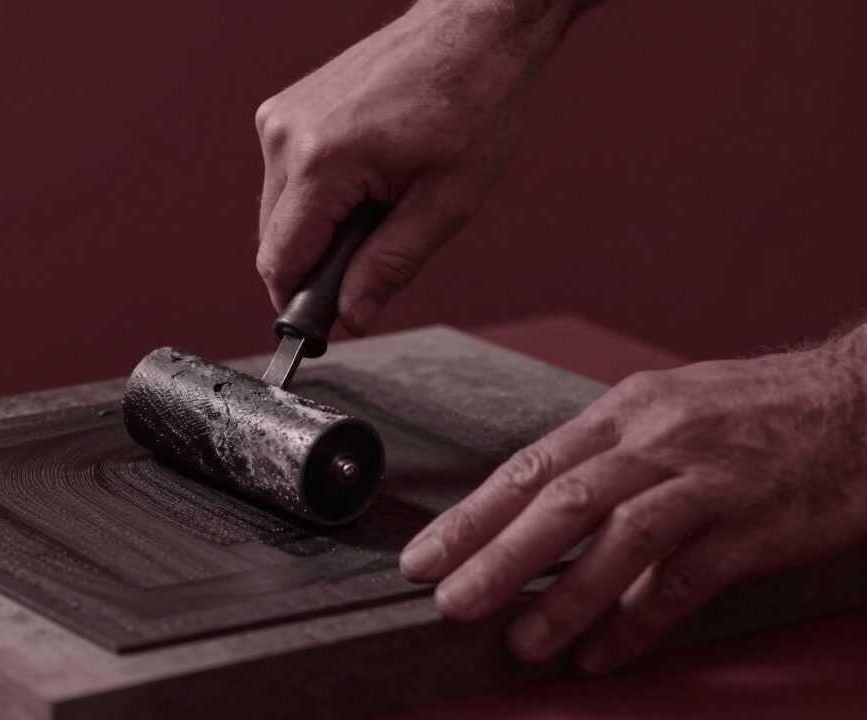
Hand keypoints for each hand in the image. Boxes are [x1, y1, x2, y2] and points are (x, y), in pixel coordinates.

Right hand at [253, 0, 575, 333]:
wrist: (472, 31)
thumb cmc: (472, 103)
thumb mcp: (446, 203)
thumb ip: (389, 266)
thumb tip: (352, 318)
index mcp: (321, 160)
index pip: (281, 261)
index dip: (298, 304)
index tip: (324, 327)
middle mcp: (286, 135)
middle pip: (273, 241)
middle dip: (315, 267)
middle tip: (373, 260)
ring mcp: (279, 117)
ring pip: (277, 213)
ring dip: (317, 230)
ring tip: (378, 207)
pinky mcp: (283, 110)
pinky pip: (285, 180)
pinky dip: (315, 198)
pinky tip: (364, 179)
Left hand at [399, 326, 866, 673]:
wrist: (858, 403)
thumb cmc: (753, 412)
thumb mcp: (665, 411)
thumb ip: (602, 454)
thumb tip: (533, 502)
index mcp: (624, 412)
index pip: (529, 466)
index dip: (471, 516)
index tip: (424, 556)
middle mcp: (657, 440)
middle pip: (560, 500)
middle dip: (495, 556)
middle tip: (448, 601)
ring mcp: (706, 481)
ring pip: (618, 538)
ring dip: (562, 595)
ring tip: (520, 640)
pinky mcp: (753, 524)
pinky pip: (685, 579)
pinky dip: (636, 621)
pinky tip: (600, 654)